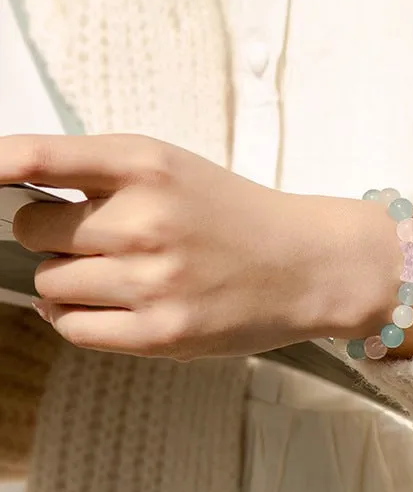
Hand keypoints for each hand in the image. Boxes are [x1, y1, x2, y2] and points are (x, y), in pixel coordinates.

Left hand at [6, 135, 398, 359]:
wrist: (305, 264)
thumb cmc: (237, 215)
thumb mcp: (175, 169)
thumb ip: (102, 175)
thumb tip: (17, 199)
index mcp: (148, 166)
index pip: (39, 158)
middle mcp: (145, 220)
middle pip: (31, 229)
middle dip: (52, 232)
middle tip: (98, 236)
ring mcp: (152, 281)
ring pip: (49, 282)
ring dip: (71, 277)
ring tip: (124, 272)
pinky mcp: (160, 333)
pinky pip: (72, 326)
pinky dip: (77, 314)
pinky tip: (115, 303)